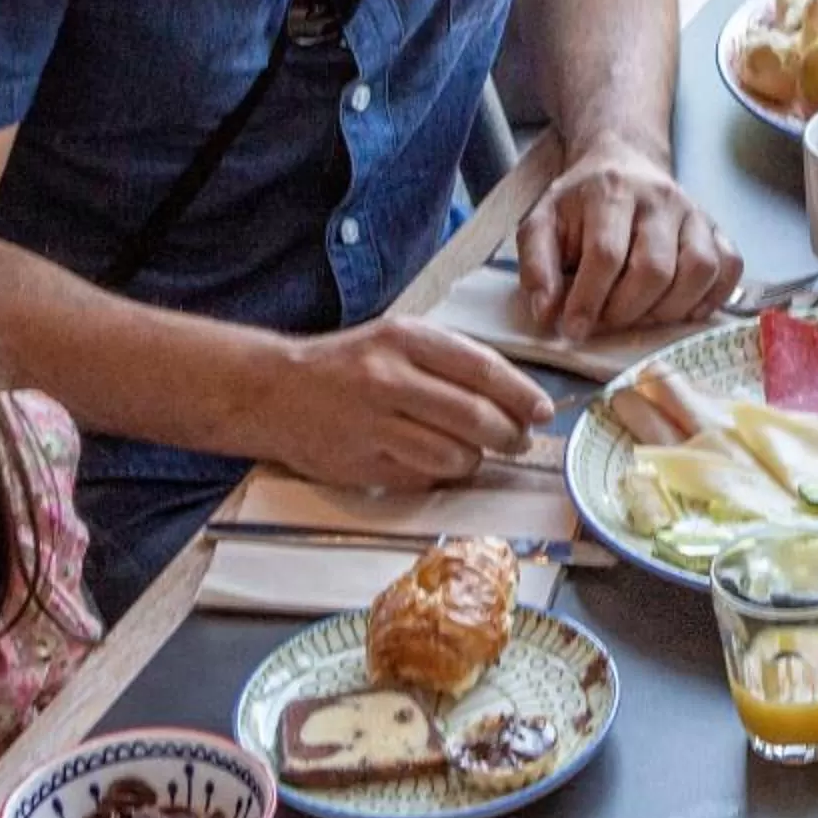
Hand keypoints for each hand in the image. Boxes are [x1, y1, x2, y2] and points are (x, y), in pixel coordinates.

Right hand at [266, 317, 555, 488]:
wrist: (274, 391)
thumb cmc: (347, 364)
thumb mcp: (396, 339)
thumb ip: (451, 361)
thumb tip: (515, 395)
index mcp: (404, 339)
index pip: (482, 370)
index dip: (522, 394)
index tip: (544, 410)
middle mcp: (389, 379)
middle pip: (476, 417)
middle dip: (511, 434)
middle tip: (520, 440)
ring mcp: (373, 425)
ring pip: (455, 455)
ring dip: (476, 459)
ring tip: (473, 452)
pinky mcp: (362, 465)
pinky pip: (423, 478)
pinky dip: (440, 474)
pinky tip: (434, 461)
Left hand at [514, 136, 741, 340]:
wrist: (621, 163)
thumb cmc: (579, 203)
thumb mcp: (541, 223)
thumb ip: (537, 266)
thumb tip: (548, 314)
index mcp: (611, 192)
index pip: (606, 254)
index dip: (590, 300)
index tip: (574, 330)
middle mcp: (659, 198)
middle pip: (655, 269)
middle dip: (627, 310)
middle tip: (607, 321)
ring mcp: (693, 212)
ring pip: (699, 270)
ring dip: (669, 309)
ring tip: (642, 316)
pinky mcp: (715, 227)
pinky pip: (729, 266)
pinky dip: (712, 296)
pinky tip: (682, 308)